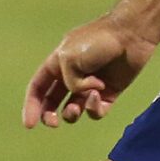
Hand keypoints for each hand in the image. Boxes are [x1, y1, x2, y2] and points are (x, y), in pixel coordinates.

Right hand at [23, 15, 155, 128]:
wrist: (130, 35)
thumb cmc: (97, 41)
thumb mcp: (69, 59)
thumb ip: (68, 83)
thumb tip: (82, 96)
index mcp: (57, 64)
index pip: (38, 88)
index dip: (31, 106)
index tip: (29, 125)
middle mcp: (71, 76)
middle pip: (52, 103)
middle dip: (49, 116)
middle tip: (53, 123)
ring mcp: (90, 87)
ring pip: (73, 110)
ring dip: (72, 112)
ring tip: (77, 106)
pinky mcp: (109, 94)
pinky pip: (96, 111)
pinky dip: (93, 107)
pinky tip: (98, 93)